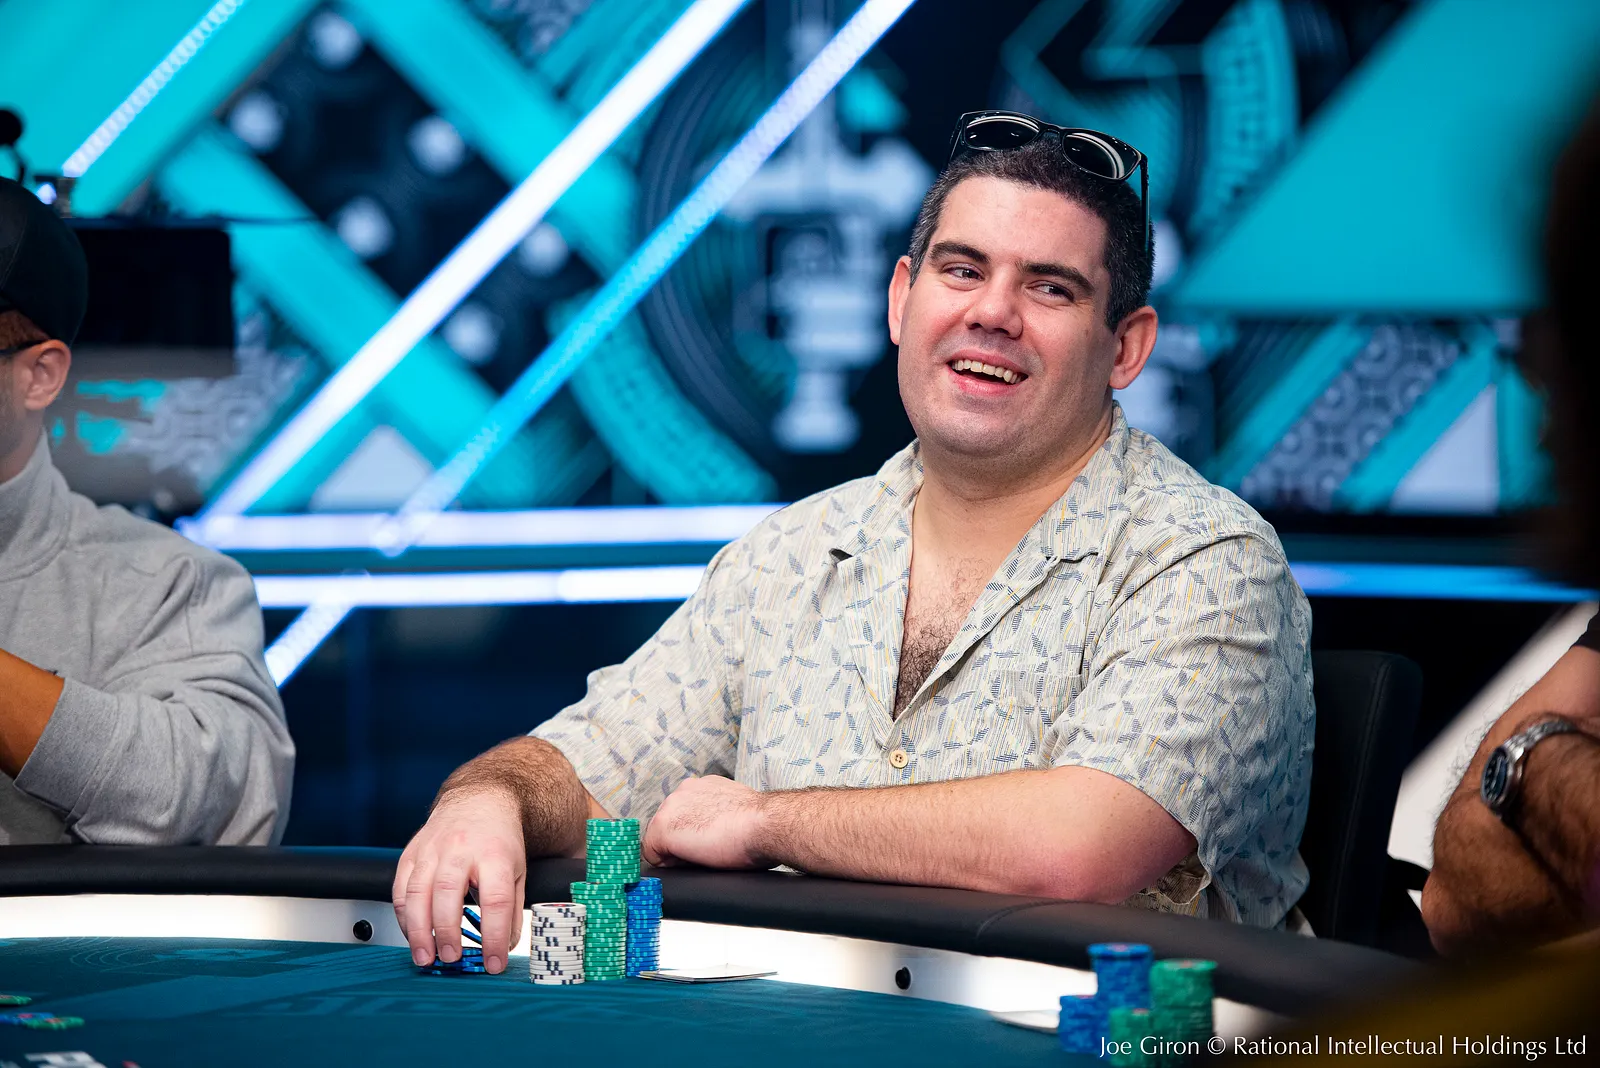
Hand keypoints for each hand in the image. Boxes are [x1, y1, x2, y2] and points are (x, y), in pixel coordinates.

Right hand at [392, 789, 525, 972]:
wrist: (480, 800)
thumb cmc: (498, 839)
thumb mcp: (518, 870)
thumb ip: (512, 909)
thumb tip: (503, 947)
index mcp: (495, 854)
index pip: (496, 900)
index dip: (494, 935)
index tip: (494, 962)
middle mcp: (461, 850)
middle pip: (448, 894)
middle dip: (447, 932)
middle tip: (451, 959)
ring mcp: (432, 849)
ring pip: (418, 892)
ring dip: (418, 930)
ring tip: (425, 957)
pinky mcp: (412, 852)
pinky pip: (401, 889)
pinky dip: (404, 917)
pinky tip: (412, 935)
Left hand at [643, 775, 768, 869]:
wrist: (764, 824)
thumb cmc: (761, 825)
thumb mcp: (737, 812)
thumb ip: (721, 813)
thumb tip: (719, 831)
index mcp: (703, 786)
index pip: (685, 814)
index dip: (694, 834)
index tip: (710, 843)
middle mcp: (684, 789)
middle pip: (670, 824)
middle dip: (683, 841)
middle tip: (707, 852)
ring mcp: (670, 807)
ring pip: (660, 837)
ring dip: (675, 850)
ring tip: (702, 856)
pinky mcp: (662, 827)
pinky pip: (652, 853)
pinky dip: (666, 863)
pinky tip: (690, 861)